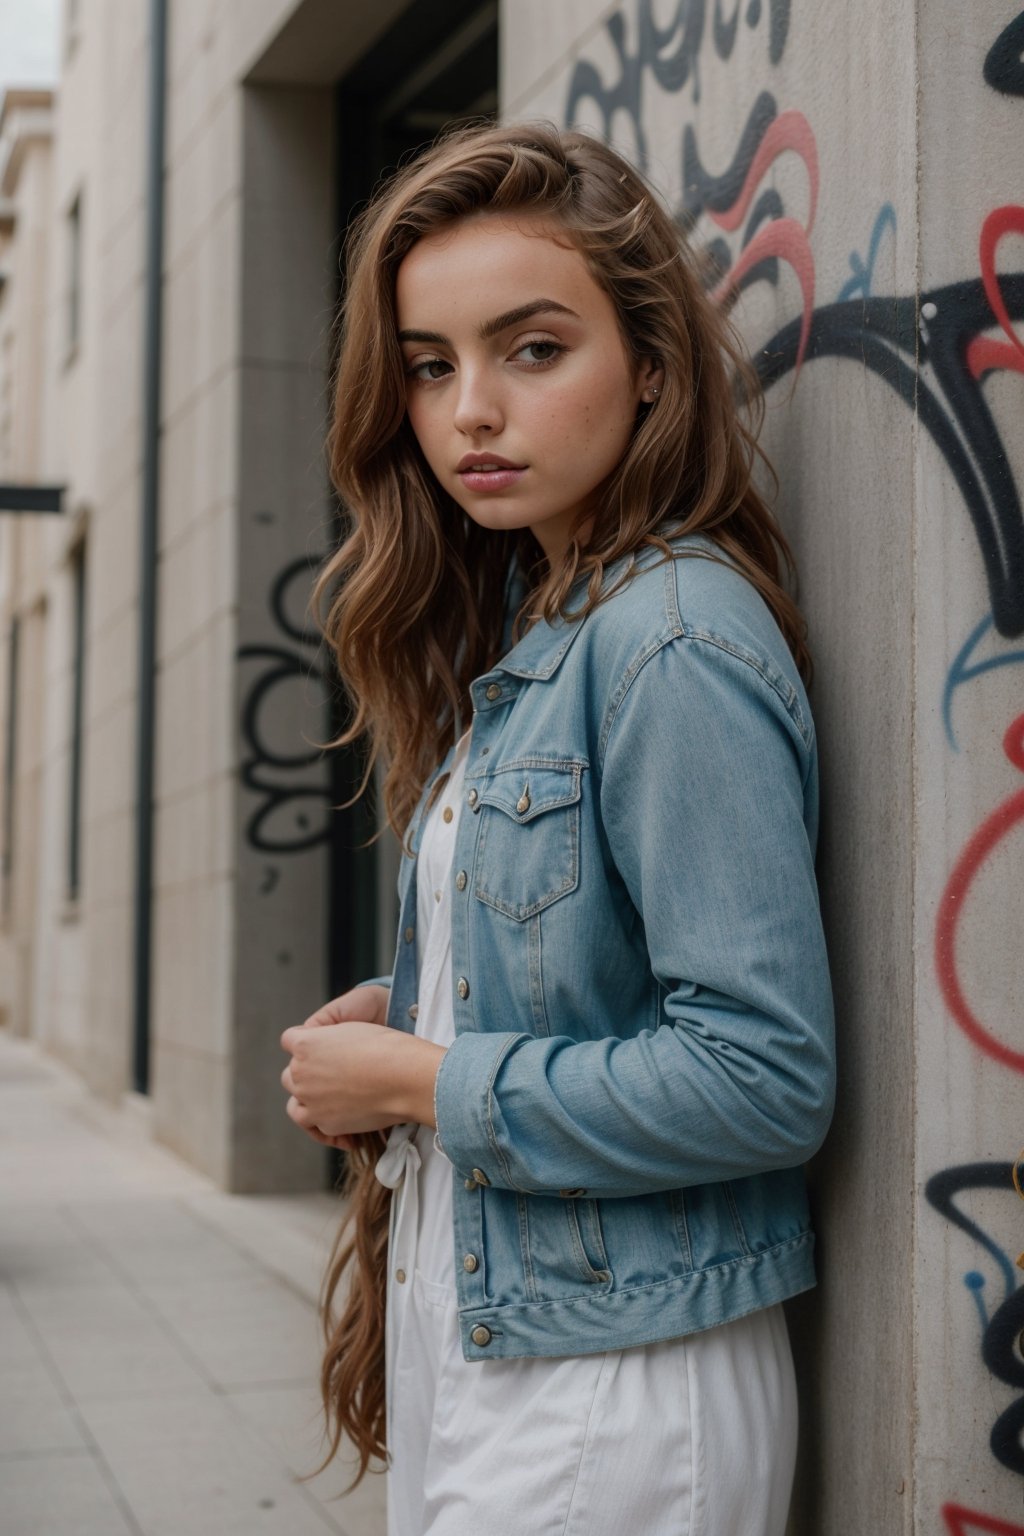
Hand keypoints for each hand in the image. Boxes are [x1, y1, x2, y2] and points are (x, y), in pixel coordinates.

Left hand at [289, 984, 390, 1148]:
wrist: (404, 1078)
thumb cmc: (384, 1047)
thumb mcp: (350, 1029)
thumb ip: (327, 1040)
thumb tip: (323, 1055)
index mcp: (304, 1044)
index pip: (289, 1040)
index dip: (306, 1042)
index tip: (321, 1047)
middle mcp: (300, 1073)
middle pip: (291, 1074)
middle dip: (306, 1074)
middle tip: (331, 1075)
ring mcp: (309, 1100)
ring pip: (294, 1104)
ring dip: (308, 1101)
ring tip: (327, 1101)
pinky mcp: (324, 1124)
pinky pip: (313, 1127)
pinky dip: (324, 1128)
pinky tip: (342, 1128)